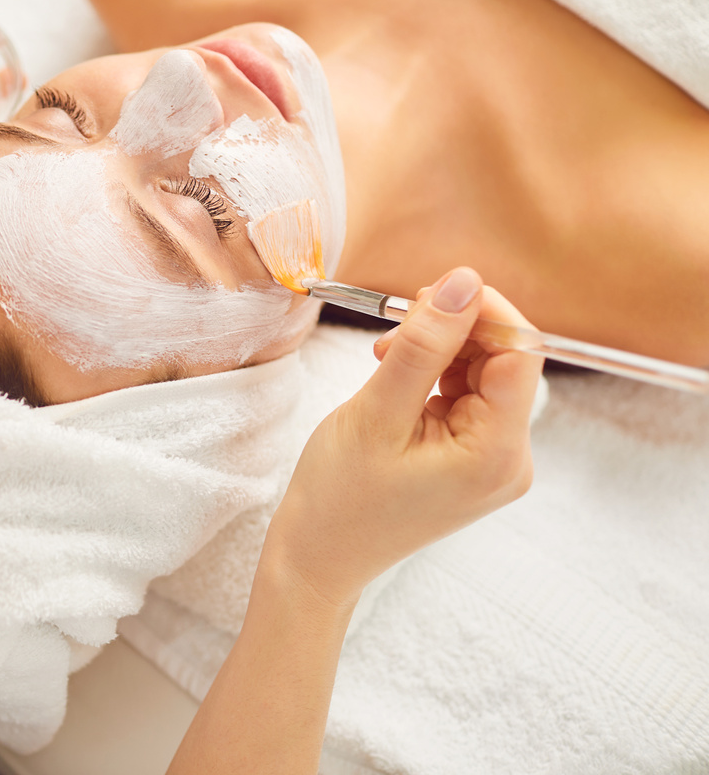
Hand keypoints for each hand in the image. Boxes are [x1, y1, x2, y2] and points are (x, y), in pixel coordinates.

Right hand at [261, 266, 542, 609]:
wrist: (319, 556)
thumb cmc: (339, 497)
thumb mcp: (377, 411)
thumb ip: (424, 344)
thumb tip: (463, 282)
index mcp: (496, 454)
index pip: (520, 355)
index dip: (484, 312)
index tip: (432, 291)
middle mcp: (509, 460)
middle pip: (503, 363)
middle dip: (455, 332)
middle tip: (399, 319)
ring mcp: (493, 463)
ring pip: (482, 376)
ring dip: (438, 353)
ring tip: (385, 359)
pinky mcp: (472, 461)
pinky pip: (466, 399)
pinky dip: (433, 377)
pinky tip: (395, 380)